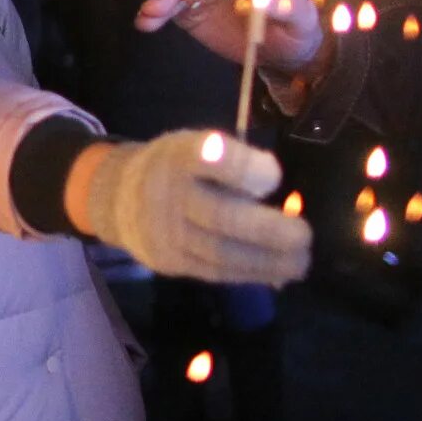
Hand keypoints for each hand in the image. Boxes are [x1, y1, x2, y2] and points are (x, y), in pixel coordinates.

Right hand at [74, 129, 311, 285]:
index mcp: (181, 156)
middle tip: (304, 236)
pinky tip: (276, 274)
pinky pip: (214, 272)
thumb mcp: (196, 146)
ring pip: (222, 253)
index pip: (212, 159)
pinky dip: (250, 274)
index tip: (275, 176)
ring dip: (268, 262)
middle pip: (222, 216)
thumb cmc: (174, 167)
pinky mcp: (169, 261)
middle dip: (270, 230)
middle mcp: (170, 194)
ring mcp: (166, 232)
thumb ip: (235, 164)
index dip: (246, 169)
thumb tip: (281, 195)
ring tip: (300, 263)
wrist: (117, 197)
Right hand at [136, 0, 322, 73]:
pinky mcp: (194, 10)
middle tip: (158, 5)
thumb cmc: (296, 26)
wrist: (285, 49)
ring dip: (159, 1)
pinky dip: (156, 16)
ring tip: (146, 18)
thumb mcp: (300, 17)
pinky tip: (144, 24)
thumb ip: (283, 4)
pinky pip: (172, 9)